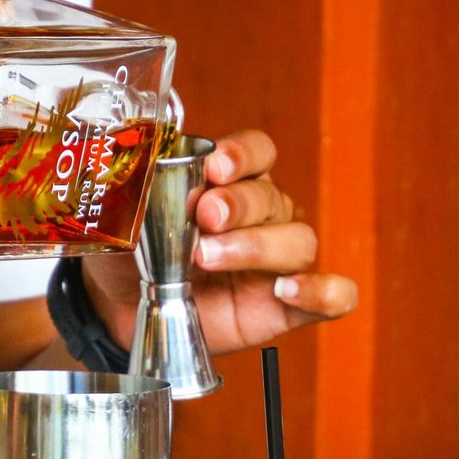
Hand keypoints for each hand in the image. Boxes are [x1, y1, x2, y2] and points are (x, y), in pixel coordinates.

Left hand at [80, 129, 358, 352]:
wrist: (125, 306)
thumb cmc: (134, 250)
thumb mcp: (127, 215)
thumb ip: (143, 191)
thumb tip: (146, 173)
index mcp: (233, 182)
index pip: (259, 152)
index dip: (243, 155)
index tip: (214, 166)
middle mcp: (263, 215)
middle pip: (272, 198)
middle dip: (239, 204)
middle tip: (204, 217)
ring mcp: (279, 261)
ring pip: (298, 241)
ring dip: (257, 246)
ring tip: (211, 259)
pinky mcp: (289, 306)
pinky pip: (334, 296)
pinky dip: (324, 291)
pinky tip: (289, 290)